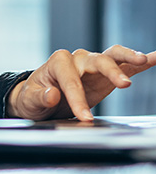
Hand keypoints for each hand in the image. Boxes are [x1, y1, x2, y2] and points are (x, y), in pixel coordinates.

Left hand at [6, 46, 155, 121]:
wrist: (39, 97)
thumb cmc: (34, 96)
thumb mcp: (30, 100)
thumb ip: (40, 97)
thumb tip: (52, 94)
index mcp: (58, 62)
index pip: (71, 80)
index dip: (78, 99)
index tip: (84, 117)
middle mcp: (77, 59)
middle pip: (97, 60)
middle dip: (110, 72)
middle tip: (124, 85)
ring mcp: (92, 65)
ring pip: (113, 56)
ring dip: (128, 58)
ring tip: (144, 60)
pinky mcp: (105, 74)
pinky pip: (124, 65)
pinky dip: (139, 62)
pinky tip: (154, 58)